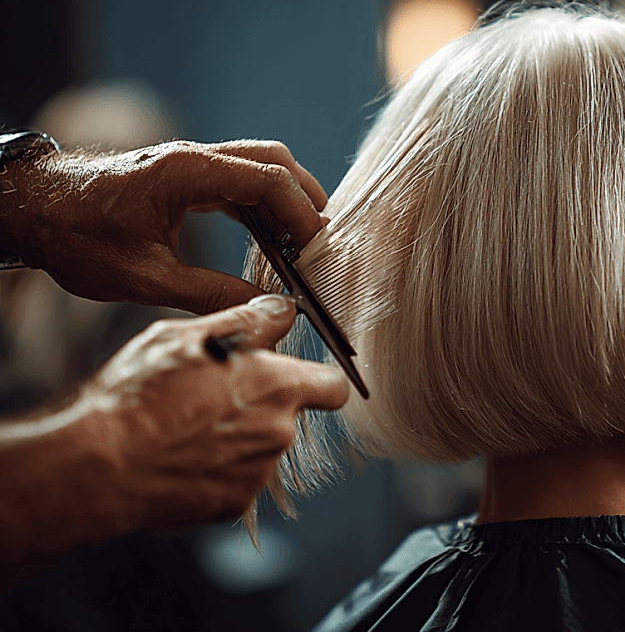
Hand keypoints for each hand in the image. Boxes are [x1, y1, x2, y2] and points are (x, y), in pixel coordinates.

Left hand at [0, 139, 328, 314]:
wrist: (31, 209)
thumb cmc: (75, 236)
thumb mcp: (142, 277)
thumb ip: (206, 291)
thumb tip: (259, 309)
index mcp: (187, 172)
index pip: (268, 180)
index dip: (302, 214)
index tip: (317, 252)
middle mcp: (196, 159)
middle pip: (274, 162)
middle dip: (306, 200)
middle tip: (319, 245)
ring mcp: (191, 165)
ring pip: (259, 168)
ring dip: (286, 202)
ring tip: (300, 246)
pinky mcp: (184, 177)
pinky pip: (238, 183)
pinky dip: (261, 207)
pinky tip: (266, 241)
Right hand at [0, 295, 346, 585]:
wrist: (101, 468)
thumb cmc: (139, 398)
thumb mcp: (188, 337)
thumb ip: (248, 322)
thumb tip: (281, 310)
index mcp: (276, 387)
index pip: (333, 385)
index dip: (316, 380)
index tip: (294, 377)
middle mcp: (278, 432)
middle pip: (288, 416)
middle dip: (260, 406)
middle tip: (213, 397)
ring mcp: (257, 472)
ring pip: (259, 447)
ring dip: (236, 437)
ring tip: (186, 427)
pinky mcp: (233, 504)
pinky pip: (235, 479)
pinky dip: (216, 470)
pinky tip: (181, 456)